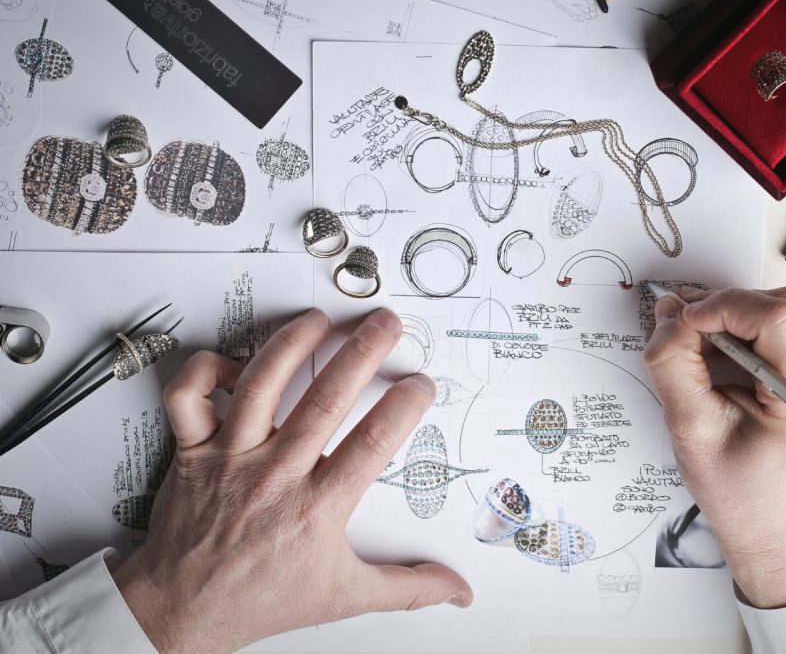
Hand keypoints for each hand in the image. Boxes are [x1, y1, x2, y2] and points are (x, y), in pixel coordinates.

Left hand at [112, 308, 471, 653]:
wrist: (184, 610)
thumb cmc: (262, 597)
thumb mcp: (345, 596)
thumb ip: (407, 587)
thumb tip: (456, 588)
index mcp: (317, 508)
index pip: (373, 444)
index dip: (403, 406)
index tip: (420, 384)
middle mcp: (274, 476)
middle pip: (326, 400)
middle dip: (362, 352)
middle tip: (386, 323)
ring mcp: (231, 458)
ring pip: (260, 385)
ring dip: (292, 344)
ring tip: (319, 320)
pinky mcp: (193, 452)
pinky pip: (188, 397)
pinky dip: (205, 369)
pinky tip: (237, 361)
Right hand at [643, 287, 785, 608]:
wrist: (774, 527)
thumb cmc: (740, 493)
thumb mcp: (691, 430)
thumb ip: (674, 367)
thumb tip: (668, 317)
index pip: (776, 318)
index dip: (724, 306)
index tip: (686, 319)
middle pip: (782, 306)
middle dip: (726, 307)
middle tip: (685, 326)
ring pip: (783, 312)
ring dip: (735, 317)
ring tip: (699, 344)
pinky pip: (785, 331)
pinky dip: (746, 332)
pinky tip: (721, 356)